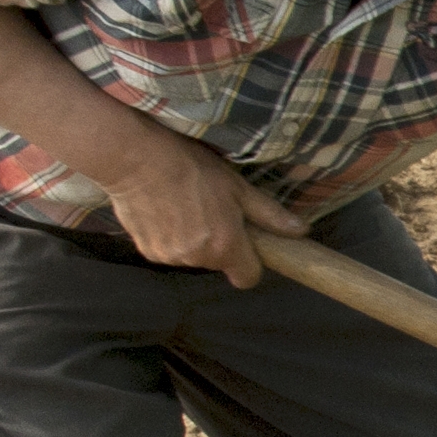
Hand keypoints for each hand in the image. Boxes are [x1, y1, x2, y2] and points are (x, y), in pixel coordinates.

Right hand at [92, 126, 306, 287]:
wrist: (135, 159)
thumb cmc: (190, 167)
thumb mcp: (237, 187)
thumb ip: (268, 215)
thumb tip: (301, 231)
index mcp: (225, 246)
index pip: (247, 278)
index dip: (250, 262)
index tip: (246, 244)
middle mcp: (197, 258)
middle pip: (219, 262)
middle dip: (219, 242)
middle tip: (210, 208)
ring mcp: (170, 257)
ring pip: (192, 256)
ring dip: (192, 238)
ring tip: (183, 204)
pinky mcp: (147, 251)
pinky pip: (168, 250)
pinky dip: (169, 236)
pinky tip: (163, 209)